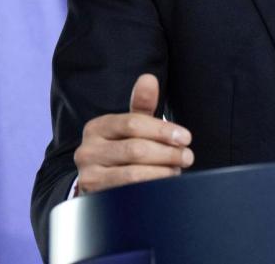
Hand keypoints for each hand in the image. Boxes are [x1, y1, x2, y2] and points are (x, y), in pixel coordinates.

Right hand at [74, 73, 193, 193]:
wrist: (101, 183)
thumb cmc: (122, 149)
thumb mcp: (132, 127)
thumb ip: (142, 104)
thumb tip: (149, 78)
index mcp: (98, 127)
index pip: (134, 123)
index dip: (163, 130)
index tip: (186, 137)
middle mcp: (87, 150)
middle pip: (135, 149)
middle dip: (167, 153)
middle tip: (187, 157)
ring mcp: (89, 175)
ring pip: (133, 173)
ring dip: (162, 172)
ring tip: (176, 170)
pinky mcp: (95, 197)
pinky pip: (128, 193)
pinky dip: (151, 188)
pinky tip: (163, 185)